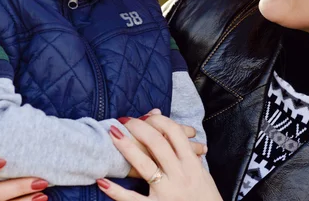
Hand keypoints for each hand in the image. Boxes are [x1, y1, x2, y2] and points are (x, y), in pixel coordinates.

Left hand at [101, 115, 221, 200]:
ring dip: (127, 147)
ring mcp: (167, 192)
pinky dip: (117, 191)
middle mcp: (180, 175)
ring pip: (145, 164)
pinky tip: (103, 181)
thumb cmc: (205, 199)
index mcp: (192, 165)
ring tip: (113, 134)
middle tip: (125, 120)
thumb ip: (190, 155)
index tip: (147, 115)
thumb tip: (179, 135)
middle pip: (157, 143)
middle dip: (139, 127)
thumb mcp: (203, 175)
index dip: (159, 120)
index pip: (175, 133)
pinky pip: (133, 200)